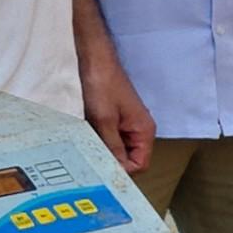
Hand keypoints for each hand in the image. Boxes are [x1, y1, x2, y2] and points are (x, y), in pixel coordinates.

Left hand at [79, 45, 154, 173]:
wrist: (95, 61)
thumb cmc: (103, 86)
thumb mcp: (105, 121)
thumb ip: (112, 148)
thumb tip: (116, 171)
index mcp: (144, 131)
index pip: (140, 164)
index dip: (123, 170)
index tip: (102, 168)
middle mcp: (140, 130)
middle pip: (130, 159)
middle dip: (112, 160)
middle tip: (90, 158)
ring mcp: (129, 125)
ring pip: (119, 150)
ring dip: (104, 150)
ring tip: (88, 144)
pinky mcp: (117, 120)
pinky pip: (112, 139)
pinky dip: (100, 140)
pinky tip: (88, 135)